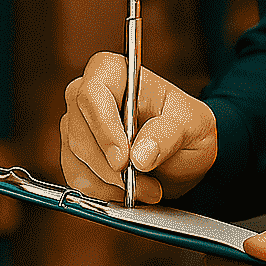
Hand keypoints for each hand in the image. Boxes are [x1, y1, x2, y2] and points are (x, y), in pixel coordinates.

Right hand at [59, 51, 217, 203]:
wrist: (180, 155)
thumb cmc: (185, 128)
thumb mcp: (193, 125)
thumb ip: (169, 134)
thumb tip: (140, 154)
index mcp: (111, 72)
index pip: (92, 95)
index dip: (104, 128)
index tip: (124, 160)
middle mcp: (85, 95)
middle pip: (79, 133)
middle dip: (112, 168)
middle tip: (148, 185)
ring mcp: (74, 126)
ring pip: (76, 161)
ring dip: (112, 184)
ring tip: (148, 188)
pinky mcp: (71, 155)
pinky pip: (76, 180)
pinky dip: (105, 193)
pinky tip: (129, 190)